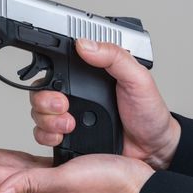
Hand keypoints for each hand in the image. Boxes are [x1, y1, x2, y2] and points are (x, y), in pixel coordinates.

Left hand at [0, 144, 153, 192]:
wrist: (136, 185)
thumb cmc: (108, 186)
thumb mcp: (67, 182)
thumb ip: (32, 184)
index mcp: (34, 184)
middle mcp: (37, 180)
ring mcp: (48, 173)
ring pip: (7, 162)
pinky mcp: (61, 165)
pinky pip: (27, 158)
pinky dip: (11, 154)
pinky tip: (11, 154)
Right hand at [30, 39, 180, 169]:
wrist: (154, 148)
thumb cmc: (149, 113)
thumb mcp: (137, 78)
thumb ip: (114, 57)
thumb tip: (85, 44)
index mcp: (89, 76)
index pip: (56, 68)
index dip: (48, 72)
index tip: (55, 80)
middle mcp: (76, 95)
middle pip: (40, 92)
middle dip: (44, 100)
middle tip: (62, 105)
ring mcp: (70, 117)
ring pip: (38, 113)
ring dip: (46, 118)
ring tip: (68, 124)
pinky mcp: (69, 138)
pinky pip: (43, 135)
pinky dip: (46, 135)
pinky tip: (61, 135)